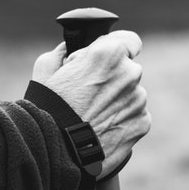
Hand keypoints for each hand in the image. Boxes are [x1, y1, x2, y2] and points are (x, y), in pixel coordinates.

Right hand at [32, 31, 150, 177]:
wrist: (56, 149)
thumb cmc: (47, 106)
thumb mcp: (45, 69)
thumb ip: (63, 52)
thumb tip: (69, 49)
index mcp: (108, 54)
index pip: (130, 40)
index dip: (117, 47)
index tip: (107, 59)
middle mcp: (130, 73)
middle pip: (127, 69)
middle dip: (111, 78)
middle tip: (87, 93)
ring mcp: (139, 99)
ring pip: (130, 94)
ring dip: (115, 100)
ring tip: (90, 115)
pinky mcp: (142, 122)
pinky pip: (134, 115)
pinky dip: (121, 119)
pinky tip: (100, 127)